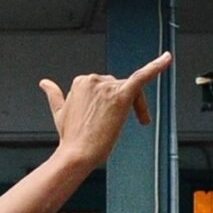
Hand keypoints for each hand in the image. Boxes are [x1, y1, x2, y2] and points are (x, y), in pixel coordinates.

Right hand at [39, 53, 172, 166]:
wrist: (76, 154)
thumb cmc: (70, 137)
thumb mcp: (60, 112)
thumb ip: (54, 95)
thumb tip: (44, 83)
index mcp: (80, 81)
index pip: (104, 87)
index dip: (111, 104)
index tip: (112, 120)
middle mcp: (94, 79)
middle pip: (119, 87)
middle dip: (126, 105)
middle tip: (134, 123)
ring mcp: (107, 87)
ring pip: (130, 88)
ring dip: (138, 104)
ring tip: (141, 121)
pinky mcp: (121, 96)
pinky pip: (142, 76)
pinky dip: (157, 66)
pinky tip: (168, 58)